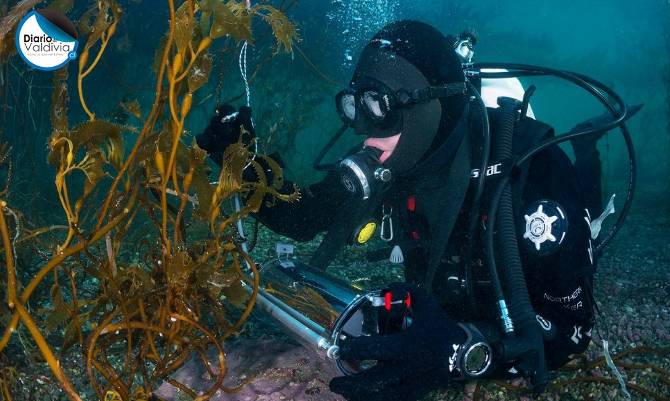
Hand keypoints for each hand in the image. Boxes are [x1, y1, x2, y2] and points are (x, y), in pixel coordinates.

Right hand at [195, 104, 254, 165]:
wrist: (244, 161)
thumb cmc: (248, 144)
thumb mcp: (249, 130)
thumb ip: (246, 118)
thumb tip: (244, 107)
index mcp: (231, 119)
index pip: (225, 109)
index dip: (227, 112)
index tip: (231, 119)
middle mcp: (220, 125)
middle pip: (215, 119)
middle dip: (221, 126)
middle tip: (229, 133)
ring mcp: (212, 135)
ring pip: (208, 129)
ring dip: (214, 134)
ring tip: (223, 142)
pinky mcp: (207, 145)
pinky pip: (200, 139)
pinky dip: (203, 140)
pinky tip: (210, 145)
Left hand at [329, 283, 465, 400]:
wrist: (464, 351)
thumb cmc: (439, 326)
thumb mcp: (425, 302)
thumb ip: (405, 291)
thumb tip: (386, 288)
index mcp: (409, 344)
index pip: (378, 349)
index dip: (356, 350)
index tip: (341, 349)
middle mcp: (410, 367)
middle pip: (376, 380)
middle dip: (352, 384)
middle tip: (334, 383)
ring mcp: (415, 384)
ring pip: (384, 397)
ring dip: (361, 398)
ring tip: (344, 394)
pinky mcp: (418, 393)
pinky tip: (362, 400)